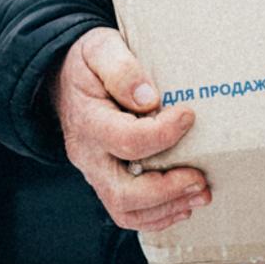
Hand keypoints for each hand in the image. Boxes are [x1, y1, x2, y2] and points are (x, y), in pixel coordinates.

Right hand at [52, 27, 206, 234]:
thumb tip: (149, 98)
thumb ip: (121, 69)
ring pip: (126, 211)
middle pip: (124, 192)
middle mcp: (89, 155)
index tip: (189, 115)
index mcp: (88, 121)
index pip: (127, 140)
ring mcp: (96, 172)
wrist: (63, 79)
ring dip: (168, 208)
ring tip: (201, 194)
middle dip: (167, 191)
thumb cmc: (88, 63)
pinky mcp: (107, 181)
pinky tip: (184, 203)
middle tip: (201, 179)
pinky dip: (158, 215)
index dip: (163, 134)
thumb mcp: (99, 48)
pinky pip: (128, 213)